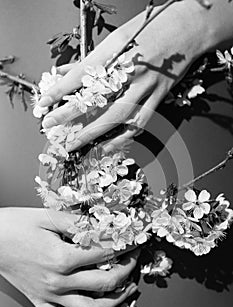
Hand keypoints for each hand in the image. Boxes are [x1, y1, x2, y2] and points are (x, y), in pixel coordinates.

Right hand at [0, 207, 138, 306]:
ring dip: (115, 301)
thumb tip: (103, 225)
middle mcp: (58, 280)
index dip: (124, 245)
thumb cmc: (14, 226)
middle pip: (104, 281)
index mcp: (62, 257)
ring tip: (128, 290)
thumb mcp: (48, 216)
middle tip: (135, 259)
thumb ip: (78, 222)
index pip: (105, 252)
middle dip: (127, 270)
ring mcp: (49, 295)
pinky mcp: (40, 302)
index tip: (134, 240)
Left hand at [38, 0, 208, 150]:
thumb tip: (65, 71)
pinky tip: (108, 146)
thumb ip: (91, 59)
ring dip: (94, 133)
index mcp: (115, 51)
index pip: (81, 74)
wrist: (188, 27)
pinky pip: (140, 121)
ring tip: (75, 144)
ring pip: (117, 115)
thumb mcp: (116, 37)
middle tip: (52, 128)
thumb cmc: (151, 27)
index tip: (44, 103)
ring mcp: (146, 85)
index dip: (60, 91)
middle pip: (95, 98)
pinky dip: (122, 137)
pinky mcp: (159, 95)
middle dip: (70, 116)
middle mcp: (129, 70)